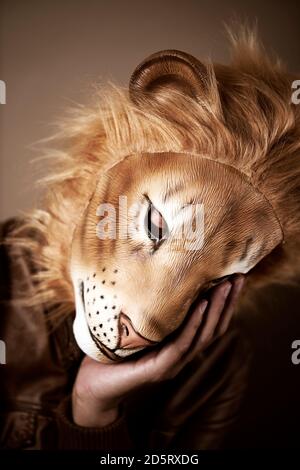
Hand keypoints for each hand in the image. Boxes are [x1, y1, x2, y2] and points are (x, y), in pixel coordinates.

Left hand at [72, 275, 244, 427]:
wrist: (92, 384)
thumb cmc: (113, 353)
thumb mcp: (137, 327)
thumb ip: (152, 310)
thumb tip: (155, 277)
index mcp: (179, 347)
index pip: (210, 324)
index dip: (224, 303)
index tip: (234, 277)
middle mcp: (181, 356)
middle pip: (213, 329)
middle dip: (227, 303)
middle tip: (239, 278)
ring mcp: (172, 364)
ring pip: (203, 336)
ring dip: (216, 310)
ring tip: (225, 287)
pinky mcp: (158, 369)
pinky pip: (181, 345)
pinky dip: (194, 325)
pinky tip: (201, 306)